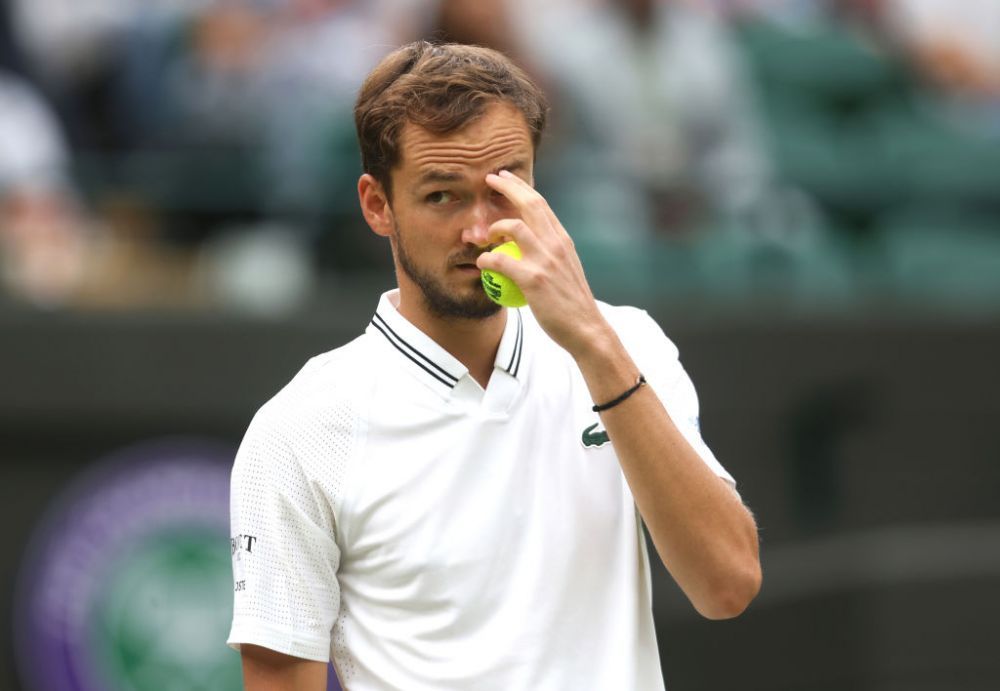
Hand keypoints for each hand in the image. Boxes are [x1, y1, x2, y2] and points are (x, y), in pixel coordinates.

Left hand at [476, 170, 612, 357]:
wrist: (587, 328)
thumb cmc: (572, 304)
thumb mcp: (566, 270)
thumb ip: (550, 254)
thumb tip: (529, 246)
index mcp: (563, 240)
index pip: (541, 204)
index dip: (521, 188)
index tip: (506, 178)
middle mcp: (556, 243)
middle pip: (529, 203)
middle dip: (508, 186)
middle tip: (489, 179)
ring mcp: (546, 260)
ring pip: (514, 226)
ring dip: (494, 225)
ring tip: (485, 235)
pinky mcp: (534, 278)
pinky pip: (501, 261)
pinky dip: (486, 259)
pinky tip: (481, 263)